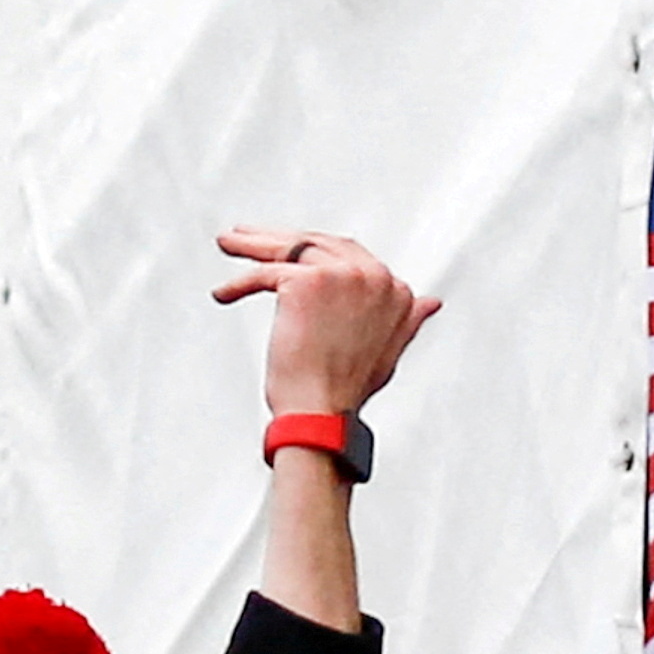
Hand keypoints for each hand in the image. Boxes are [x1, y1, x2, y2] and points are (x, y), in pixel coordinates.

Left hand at [212, 229, 440, 419]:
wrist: (321, 415)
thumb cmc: (345, 392)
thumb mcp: (387, 351)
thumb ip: (407, 320)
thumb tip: (430, 302)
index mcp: (394, 289)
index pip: (347, 252)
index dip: (313, 249)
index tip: (286, 250)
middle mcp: (374, 275)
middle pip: (316, 243)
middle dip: (279, 239)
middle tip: (247, 238)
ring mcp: (341, 275)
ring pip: (289, 249)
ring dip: (253, 246)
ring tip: (228, 243)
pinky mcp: (306, 282)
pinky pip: (265, 273)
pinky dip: (240, 282)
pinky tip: (223, 292)